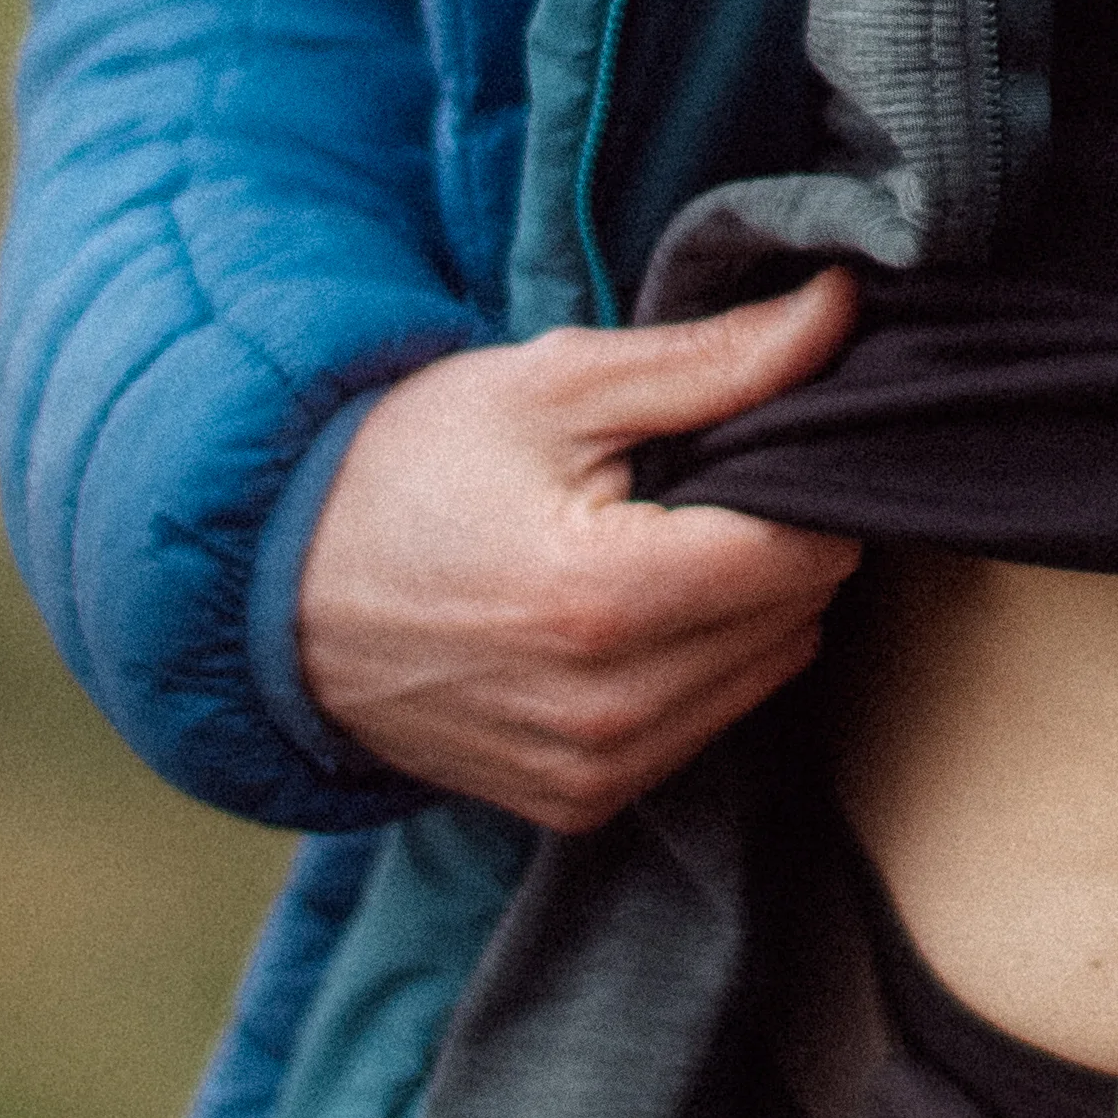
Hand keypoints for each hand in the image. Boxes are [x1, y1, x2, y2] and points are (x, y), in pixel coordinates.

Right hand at [285, 272, 866, 835]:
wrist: (275, 589)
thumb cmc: (408, 466)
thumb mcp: (554, 384)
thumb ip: (713, 362)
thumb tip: (842, 311)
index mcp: (606, 599)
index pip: (808, 549)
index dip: (803, 481)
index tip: (751, 441)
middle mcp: (608, 709)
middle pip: (798, 612)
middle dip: (772, 539)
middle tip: (688, 488)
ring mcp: (592, 770)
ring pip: (765, 674)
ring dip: (741, 608)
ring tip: (649, 545)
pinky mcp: (577, 805)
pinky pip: (703, 730)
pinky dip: (693, 669)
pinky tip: (623, 616)